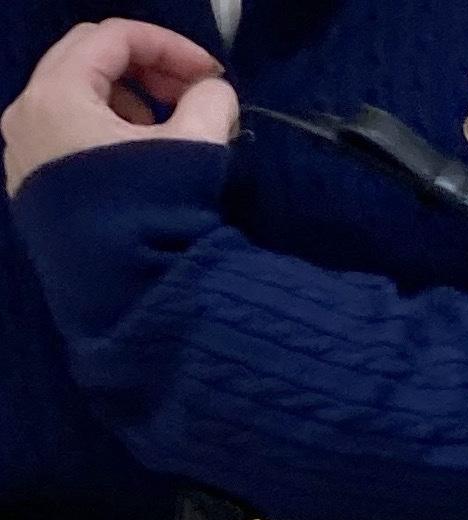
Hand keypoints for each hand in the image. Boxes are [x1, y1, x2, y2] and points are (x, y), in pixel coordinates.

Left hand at [1, 18, 238, 197]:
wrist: (129, 303)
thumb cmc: (155, 218)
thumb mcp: (194, 150)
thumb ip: (210, 103)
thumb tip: (214, 95)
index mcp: (57, 96)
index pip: (113, 38)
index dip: (170, 46)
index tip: (212, 73)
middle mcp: (27, 118)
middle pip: (87, 60)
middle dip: (145, 69)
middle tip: (190, 92)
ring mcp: (24, 158)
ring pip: (75, 99)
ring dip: (126, 101)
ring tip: (168, 129)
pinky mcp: (33, 193)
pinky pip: (66, 138)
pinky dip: (104, 133)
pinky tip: (140, 161)